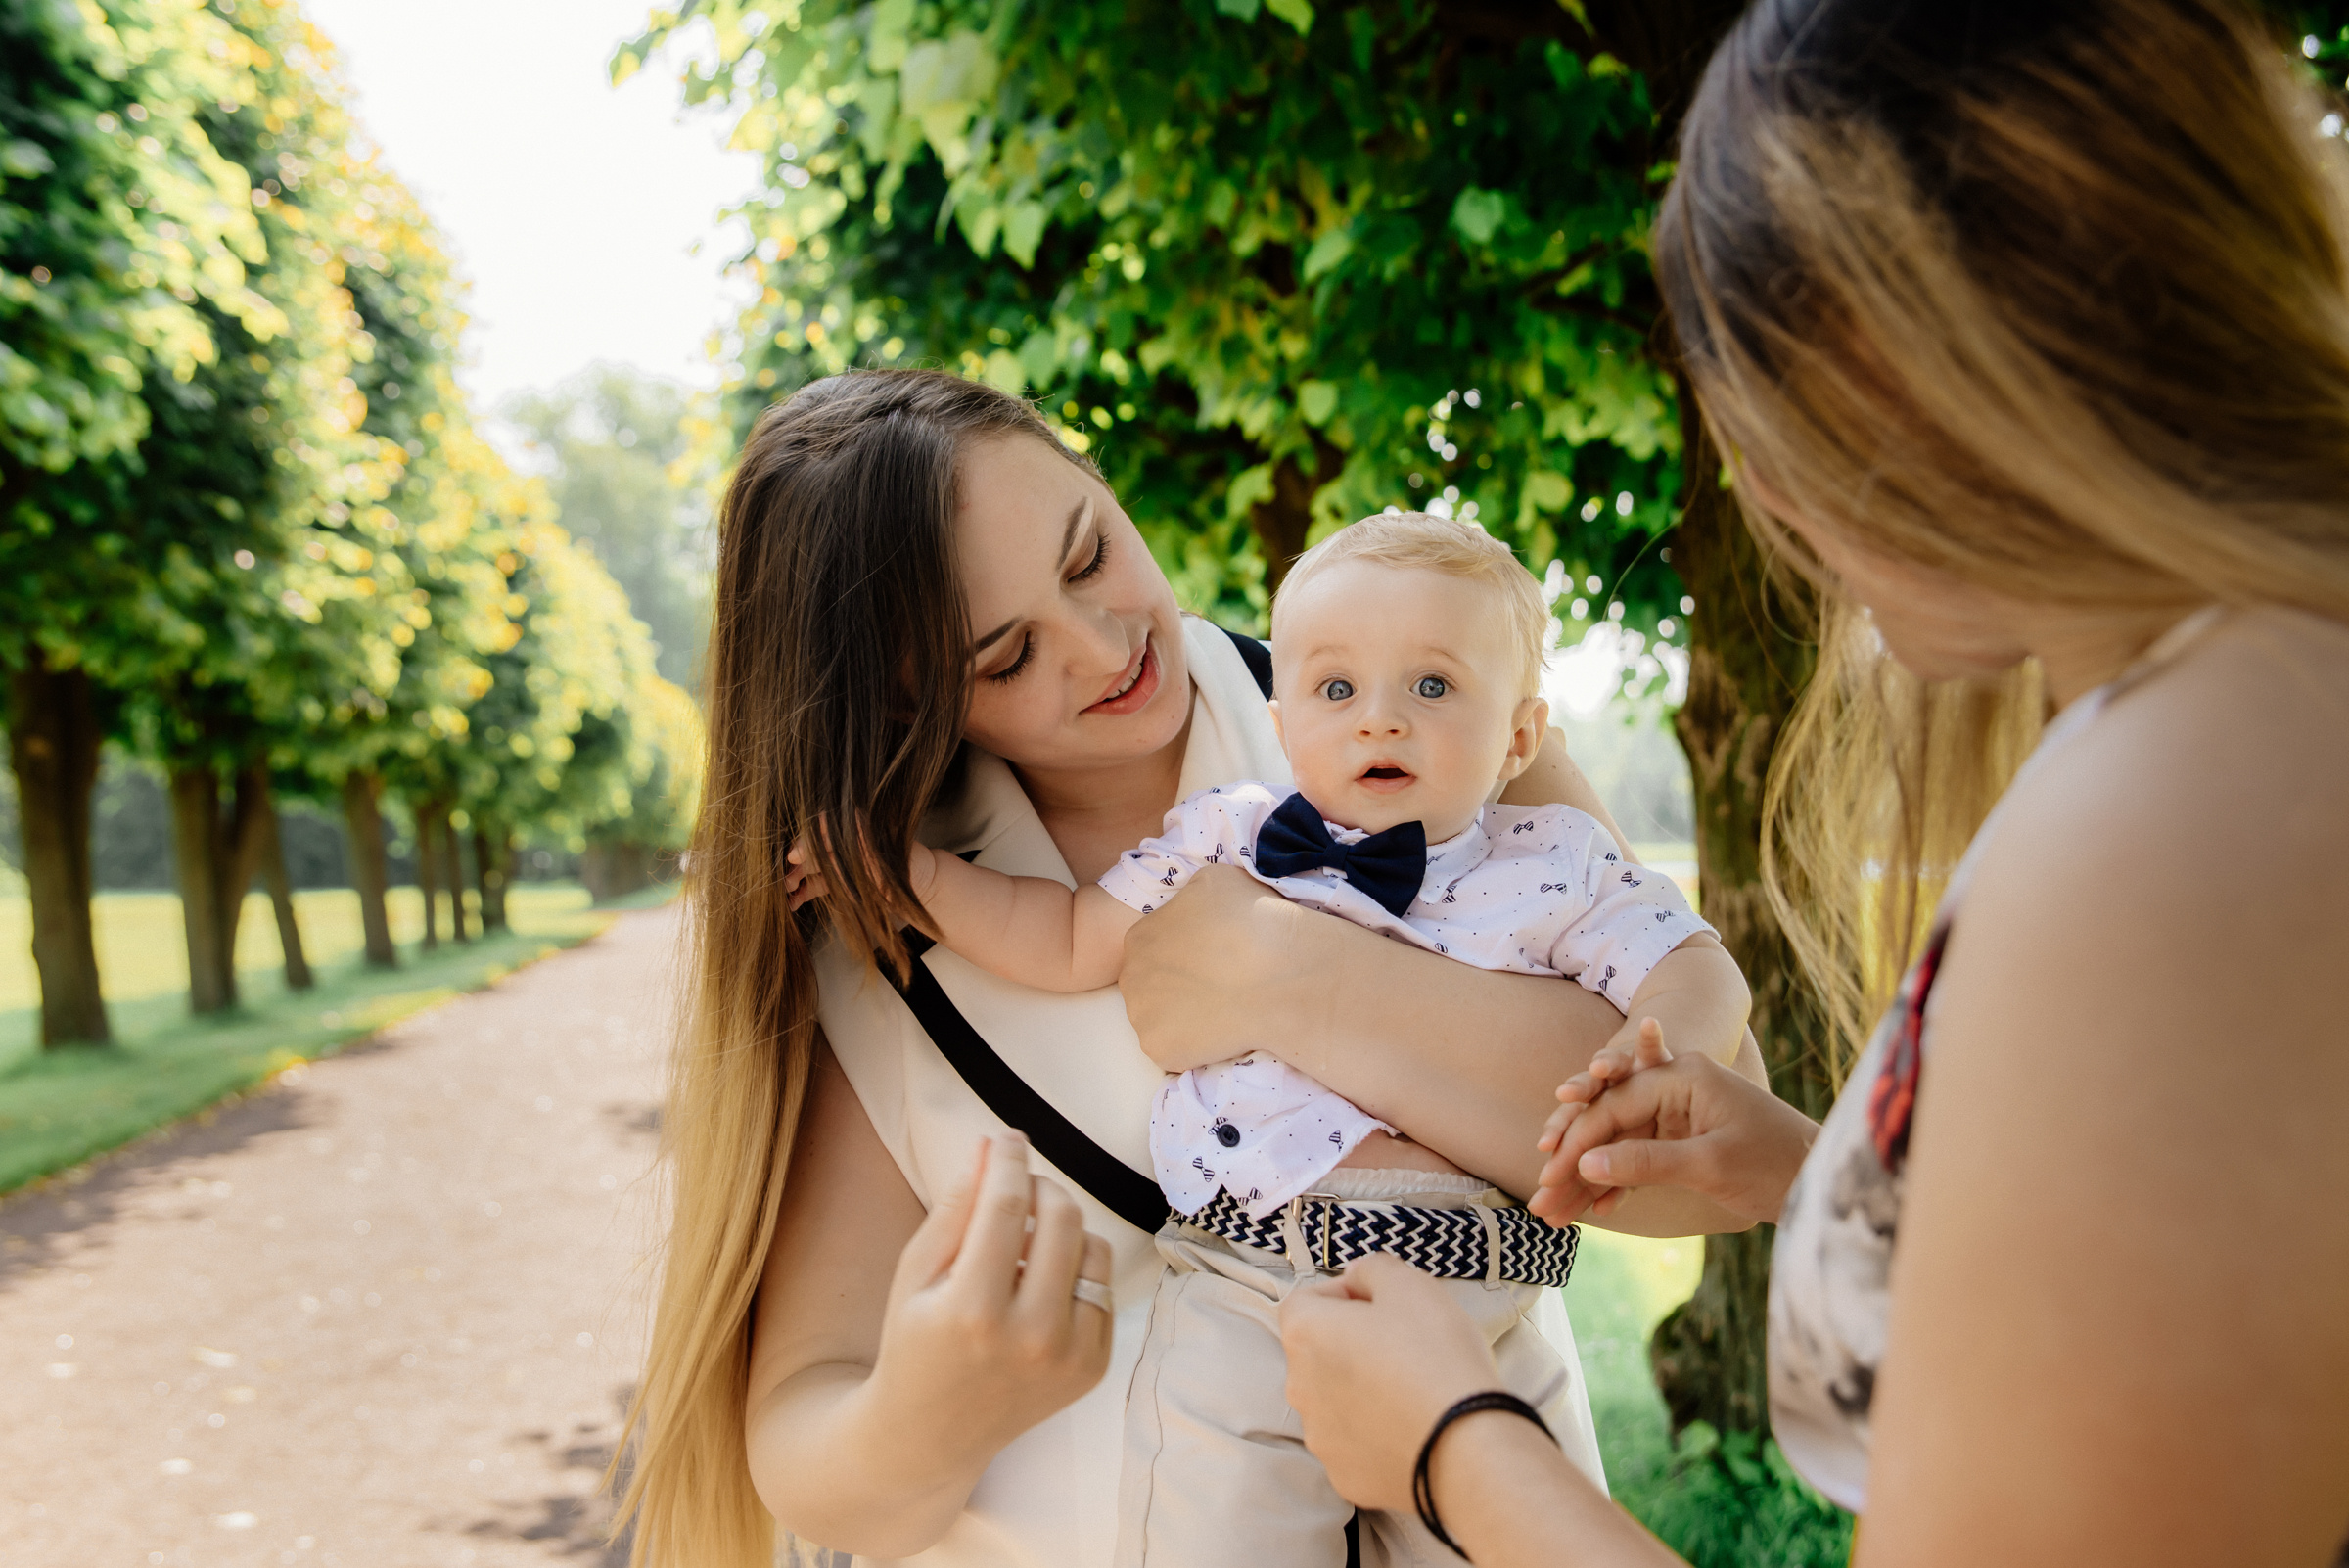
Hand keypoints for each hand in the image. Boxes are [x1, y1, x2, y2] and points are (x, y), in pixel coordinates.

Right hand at [786, 836, 935, 911]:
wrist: (921, 885)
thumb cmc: (904, 861)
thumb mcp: (876, 850)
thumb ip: (849, 838)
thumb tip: (819, 819)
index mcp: (848, 829)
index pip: (818, 833)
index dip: (803, 846)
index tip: (793, 857)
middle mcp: (839, 843)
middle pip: (808, 852)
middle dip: (792, 866)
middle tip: (782, 881)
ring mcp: (837, 862)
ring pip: (808, 869)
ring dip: (793, 882)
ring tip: (782, 895)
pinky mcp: (838, 881)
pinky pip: (815, 885)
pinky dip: (802, 893)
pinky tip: (792, 903)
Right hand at [862, 1134, 1114, 1475]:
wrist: (931, 1434)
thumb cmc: (914, 1342)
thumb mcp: (915, 1274)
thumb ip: (954, 1208)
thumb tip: (991, 1146)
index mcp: (972, 1311)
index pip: (1004, 1208)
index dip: (1008, 1161)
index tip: (1007, 1137)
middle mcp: (1030, 1336)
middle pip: (1061, 1218)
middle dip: (1039, 1186)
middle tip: (1016, 1188)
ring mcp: (1069, 1356)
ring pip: (1093, 1246)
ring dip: (1061, 1228)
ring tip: (1024, 1244)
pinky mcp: (1093, 1367)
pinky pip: (1104, 1286)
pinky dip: (1076, 1270)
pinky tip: (1040, 1284)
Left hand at [1120, 863, 1320, 1071]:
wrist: (1280, 976)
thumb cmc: (1252, 921)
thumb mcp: (1215, 881)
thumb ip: (1189, 898)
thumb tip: (1192, 910)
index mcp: (1140, 937)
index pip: (1154, 948)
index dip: (1185, 955)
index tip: (1214, 959)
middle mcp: (1130, 978)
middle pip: (1151, 986)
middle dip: (1179, 988)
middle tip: (1220, 987)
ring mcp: (1142, 1018)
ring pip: (1161, 1020)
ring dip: (1185, 1018)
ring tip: (1224, 1011)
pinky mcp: (1160, 1050)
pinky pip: (1175, 1050)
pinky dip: (1196, 1047)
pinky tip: (1224, 1034)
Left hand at [1279, 1255, 1499, 1511]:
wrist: (1467, 1447)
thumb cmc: (1437, 1358)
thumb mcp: (1410, 1284)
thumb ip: (1372, 1268)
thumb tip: (1356, 1277)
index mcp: (1306, 1334)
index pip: (1305, 1300)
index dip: (1344, 1295)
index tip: (1381, 1305)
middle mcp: (1299, 1387)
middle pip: (1318, 1352)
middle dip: (1352, 1343)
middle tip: (1405, 1345)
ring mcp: (1320, 1436)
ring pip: (1334, 1399)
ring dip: (1361, 1389)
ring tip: (1412, 1388)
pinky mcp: (1345, 1475)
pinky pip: (1354, 1442)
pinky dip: (1375, 1432)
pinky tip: (1412, 1425)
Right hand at [1526, 1050, 1819, 1229]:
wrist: (1824, 1181)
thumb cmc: (1776, 1164)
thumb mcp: (1709, 1164)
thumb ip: (1646, 1162)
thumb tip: (1585, 1163)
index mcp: (1683, 1077)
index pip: (1614, 1107)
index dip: (1577, 1143)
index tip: (1549, 1177)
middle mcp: (1675, 1089)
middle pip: (1608, 1124)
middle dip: (1572, 1163)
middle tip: (1542, 1197)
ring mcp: (1678, 1115)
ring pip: (1618, 1146)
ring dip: (1588, 1180)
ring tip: (1554, 1213)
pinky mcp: (1683, 1141)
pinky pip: (1638, 1159)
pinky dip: (1618, 1185)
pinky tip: (1597, 1212)